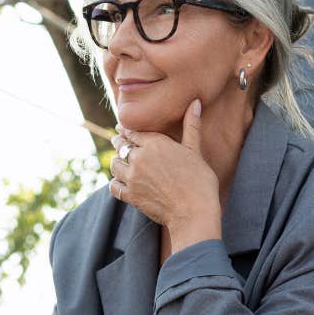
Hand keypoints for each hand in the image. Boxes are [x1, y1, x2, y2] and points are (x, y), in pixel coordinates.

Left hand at [109, 98, 220, 230]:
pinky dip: (115, 183)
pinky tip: (119, 182)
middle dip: (119, 143)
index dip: (126, 130)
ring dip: (116, 163)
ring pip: (114, 165)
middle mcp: (140, 158)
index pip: (132, 132)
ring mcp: (133, 178)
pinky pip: (114, 186)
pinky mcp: (131, 196)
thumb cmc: (200, 180)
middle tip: (117, 142)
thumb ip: (191, 126)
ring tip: (119, 162)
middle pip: (121, 146)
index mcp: (155, 143)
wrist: (194, 212)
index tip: (121, 128)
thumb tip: (195, 102)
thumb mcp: (195, 150)